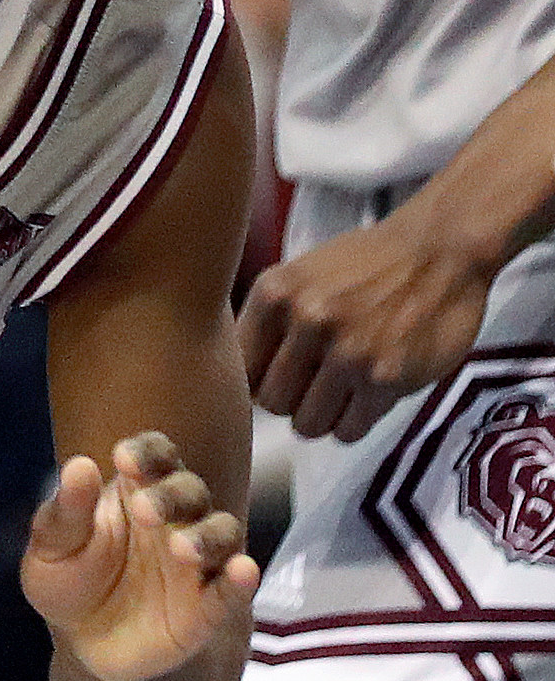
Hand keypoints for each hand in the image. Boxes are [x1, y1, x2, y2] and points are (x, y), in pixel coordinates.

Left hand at [24, 432, 259, 680]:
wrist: (79, 643)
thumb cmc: (67, 579)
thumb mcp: (53, 547)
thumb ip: (67, 510)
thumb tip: (79, 464)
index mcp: (135, 490)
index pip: (156, 456)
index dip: (148, 453)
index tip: (124, 459)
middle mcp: (175, 519)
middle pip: (190, 491)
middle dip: (170, 496)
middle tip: (142, 511)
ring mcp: (195, 564)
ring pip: (222, 534)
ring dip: (206, 537)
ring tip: (181, 549)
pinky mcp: (206, 609)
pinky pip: (231, 591)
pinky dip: (240, 581)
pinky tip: (243, 570)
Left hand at [241, 201, 498, 440]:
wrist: (440, 250)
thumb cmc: (367, 264)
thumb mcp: (299, 275)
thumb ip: (270, 320)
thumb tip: (243, 380)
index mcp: (275, 293)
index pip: (240, 368)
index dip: (256, 380)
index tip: (276, 378)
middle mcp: (307, 321)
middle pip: (272, 402)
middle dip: (290, 401)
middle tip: (311, 389)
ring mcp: (348, 352)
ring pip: (307, 423)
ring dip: (320, 418)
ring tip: (335, 399)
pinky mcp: (387, 378)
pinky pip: (349, 430)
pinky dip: (351, 426)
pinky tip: (361, 403)